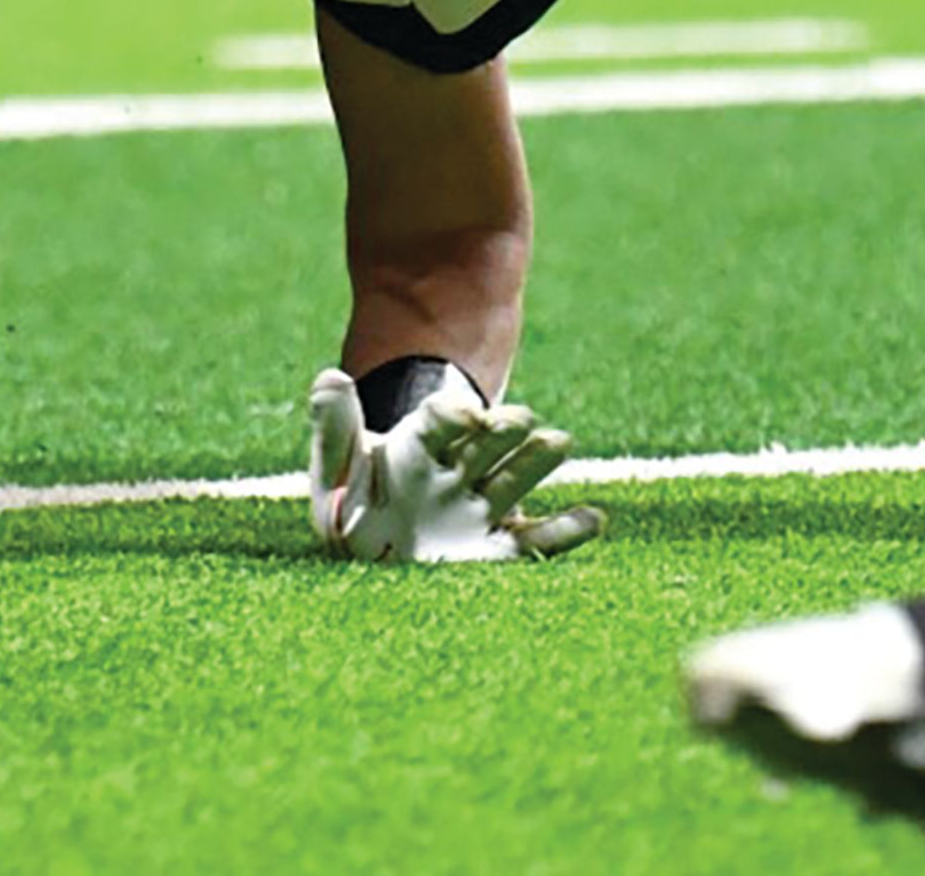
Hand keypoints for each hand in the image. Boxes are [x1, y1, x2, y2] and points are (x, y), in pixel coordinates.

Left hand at [307, 361, 602, 563]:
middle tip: (521, 418)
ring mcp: (479, 506)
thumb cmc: (352, 502)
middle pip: (483, 445)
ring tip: (559, 441)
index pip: (439, 423)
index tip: (468, 413)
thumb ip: (335, 426)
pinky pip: (534, 541)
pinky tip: (594, 519)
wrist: (373, 547)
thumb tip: (329, 377)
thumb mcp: (338, 464)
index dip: (452, 416)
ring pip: (512, 479)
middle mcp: (456, 470)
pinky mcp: (497, 545)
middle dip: (501, 430)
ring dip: (535, 461)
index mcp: (417, 445)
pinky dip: (565, 531)